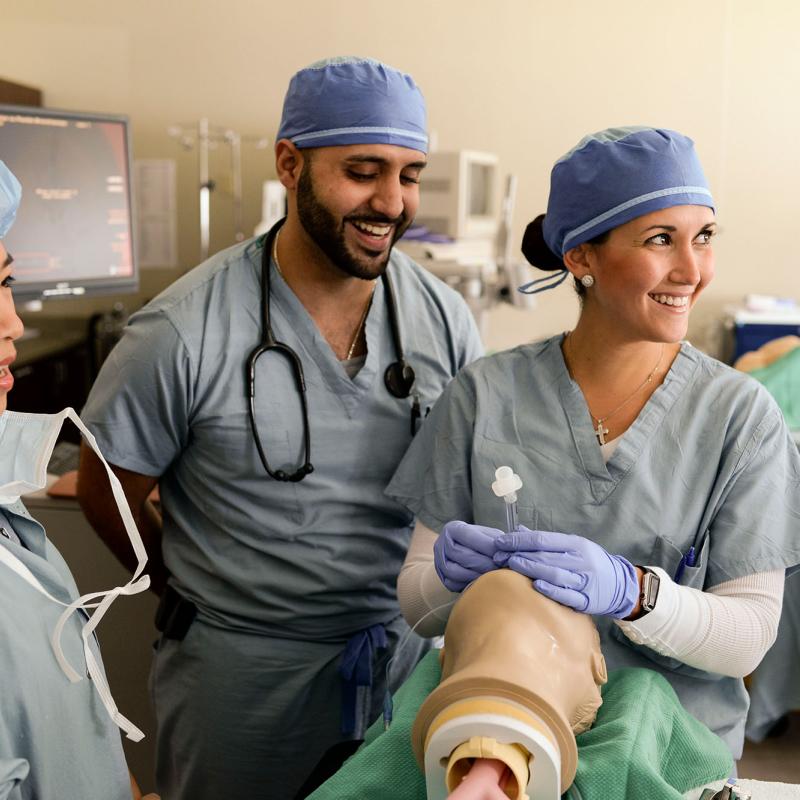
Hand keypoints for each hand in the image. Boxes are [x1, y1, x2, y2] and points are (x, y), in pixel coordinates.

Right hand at [434, 520, 501, 591]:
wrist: (461, 551)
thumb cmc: (479, 542)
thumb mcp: (486, 534)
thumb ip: (496, 539)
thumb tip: (509, 550)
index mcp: (453, 529)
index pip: (470, 537)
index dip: (488, 546)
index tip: (504, 554)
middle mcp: (441, 543)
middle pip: (464, 556)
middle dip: (486, 564)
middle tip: (502, 568)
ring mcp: (439, 561)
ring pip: (456, 572)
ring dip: (477, 576)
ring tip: (493, 576)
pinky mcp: (442, 578)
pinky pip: (453, 584)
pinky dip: (468, 585)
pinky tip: (482, 583)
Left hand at [493, 528, 638, 617]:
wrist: (621, 585)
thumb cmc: (590, 563)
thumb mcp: (572, 546)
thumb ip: (546, 541)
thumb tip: (518, 531)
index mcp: (576, 544)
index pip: (543, 539)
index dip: (519, 540)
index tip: (501, 542)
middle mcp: (580, 561)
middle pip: (545, 556)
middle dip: (519, 555)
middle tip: (499, 556)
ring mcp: (584, 581)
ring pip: (554, 574)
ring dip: (530, 570)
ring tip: (511, 566)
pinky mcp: (586, 600)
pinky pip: (566, 595)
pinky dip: (550, 590)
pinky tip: (536, 586)